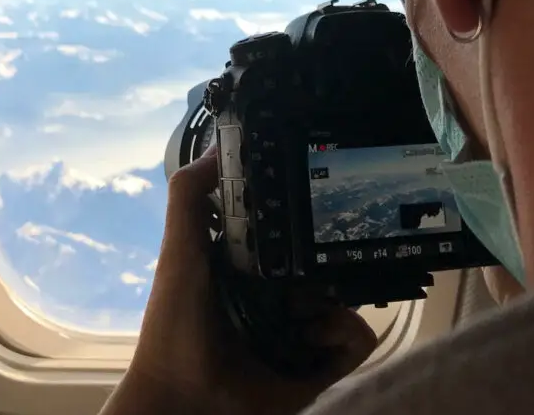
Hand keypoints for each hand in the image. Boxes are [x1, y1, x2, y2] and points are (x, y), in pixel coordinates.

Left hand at [101, 147, 376, 414]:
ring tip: (303, 309)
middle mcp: (280, 295)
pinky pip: (358, 341)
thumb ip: (189, 197)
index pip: (292, 229)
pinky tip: (312, 336)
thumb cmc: (176, 324)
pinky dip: (345, 333)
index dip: (306, 213)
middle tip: (318, 259)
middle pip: (328, 262)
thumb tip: (218, 144)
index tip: (320, 196)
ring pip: (349, 297)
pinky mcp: (320, 368)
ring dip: (334, 298)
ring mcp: (303, 332)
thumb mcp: (179, 251)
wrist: (184, 399)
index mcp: (250, 265)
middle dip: (330, 256)